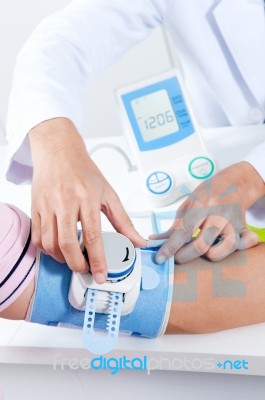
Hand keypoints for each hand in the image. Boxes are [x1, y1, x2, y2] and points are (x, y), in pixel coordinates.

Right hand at [29, 118, 145, 282]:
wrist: (58, 152)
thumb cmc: (84, 172)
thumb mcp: (108, 193)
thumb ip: (123, 221)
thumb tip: (138, 242)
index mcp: (87, 198)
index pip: (93, 236)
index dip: (97, 260)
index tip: (101, 275)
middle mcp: (65, 202)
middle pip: (68, 244)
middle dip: (77, 265)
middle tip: (86, 270)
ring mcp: (47, 205)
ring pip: (50, 243)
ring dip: (62, 259)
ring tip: (73, 259)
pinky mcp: (35, 207)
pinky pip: (37, 237)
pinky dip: (47, 250)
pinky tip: (58, 249)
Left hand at [151, 162, 264, 263]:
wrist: (234, 184)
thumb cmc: (208, 195)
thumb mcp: (188, 205)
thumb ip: (174, 226)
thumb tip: (156, 242)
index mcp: (202, 204)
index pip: (184, 230)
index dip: (170, 247)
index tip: (160, 258)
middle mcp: (219, 213)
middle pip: (201, 244)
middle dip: (184, 256)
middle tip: (177, 257)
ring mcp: (233, 222)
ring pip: (223, 249)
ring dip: (208, 255)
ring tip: (200, 251)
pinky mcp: (243, 229)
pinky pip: (240, 246)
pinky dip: (229, 251)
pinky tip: (220, 247)